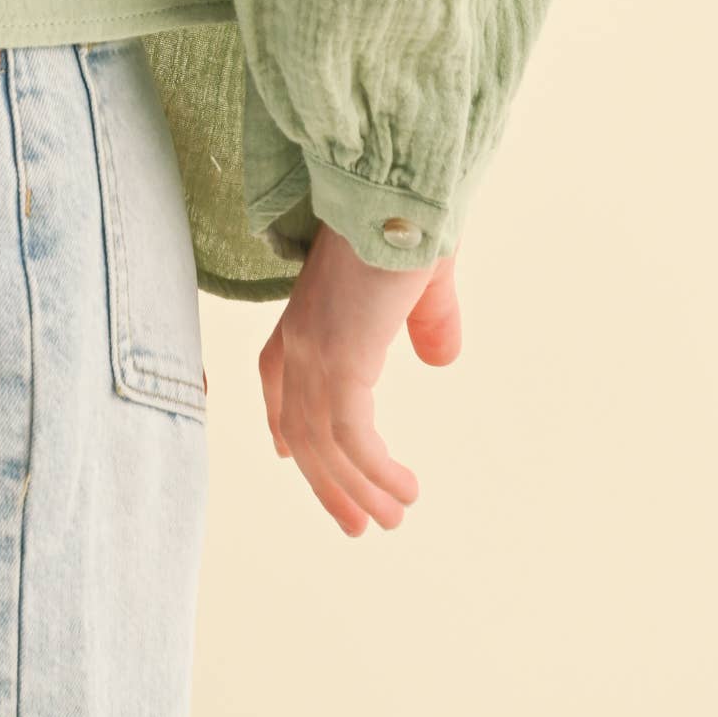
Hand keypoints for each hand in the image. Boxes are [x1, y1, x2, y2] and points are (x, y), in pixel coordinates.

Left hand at [256, 223, 462, 535]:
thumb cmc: (412, 218)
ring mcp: (316, 350)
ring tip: (392, 518)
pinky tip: (403, 490)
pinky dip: (376, 473)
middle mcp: (301, 334)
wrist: (401, 191)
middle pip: (298, 426)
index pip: (276, 375)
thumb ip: (425, 319)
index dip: (281, 420)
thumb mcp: (417, 278)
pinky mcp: (341, 361)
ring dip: (357, 489)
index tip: (289, 458)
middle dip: (325, 480)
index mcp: (307, 308)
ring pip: (323, 444)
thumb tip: (441, 360)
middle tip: (356, 525)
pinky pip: (352, 438)